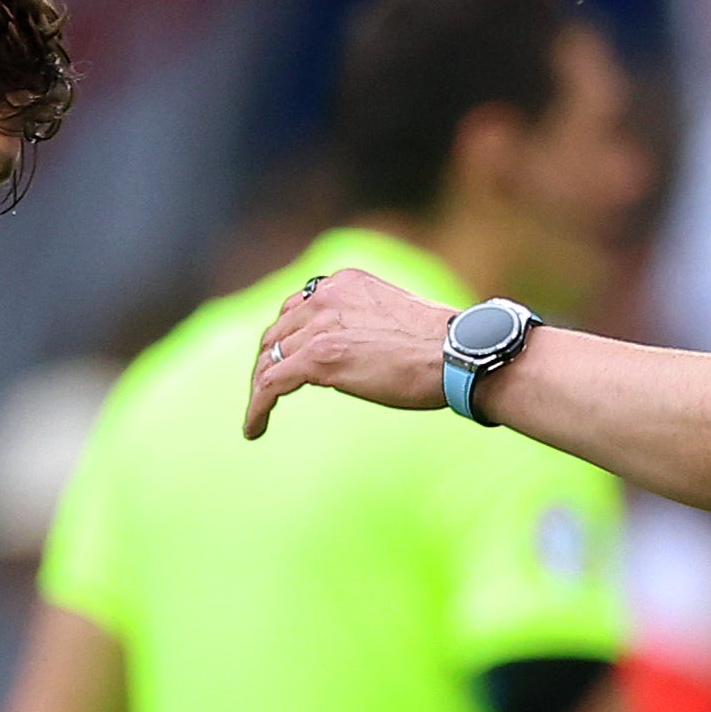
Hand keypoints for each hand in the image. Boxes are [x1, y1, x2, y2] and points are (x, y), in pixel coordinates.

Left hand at [244, 269, 454, 438]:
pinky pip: (271, 384)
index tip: (283, 361)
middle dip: (266, 363)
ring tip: (257, 415)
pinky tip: (253, 428)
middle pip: (276, 332)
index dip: (285, 338)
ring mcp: (320, 326)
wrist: (457, 354)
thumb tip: (356, 349)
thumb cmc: (440, 346)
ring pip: (268, 360)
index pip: (297, 308)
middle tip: (264, 392)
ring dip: (259, 389)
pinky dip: (256, 407)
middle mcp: (325, 296)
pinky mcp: (318, 358)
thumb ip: (364, 323)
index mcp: (344, 282)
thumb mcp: (392, 318)